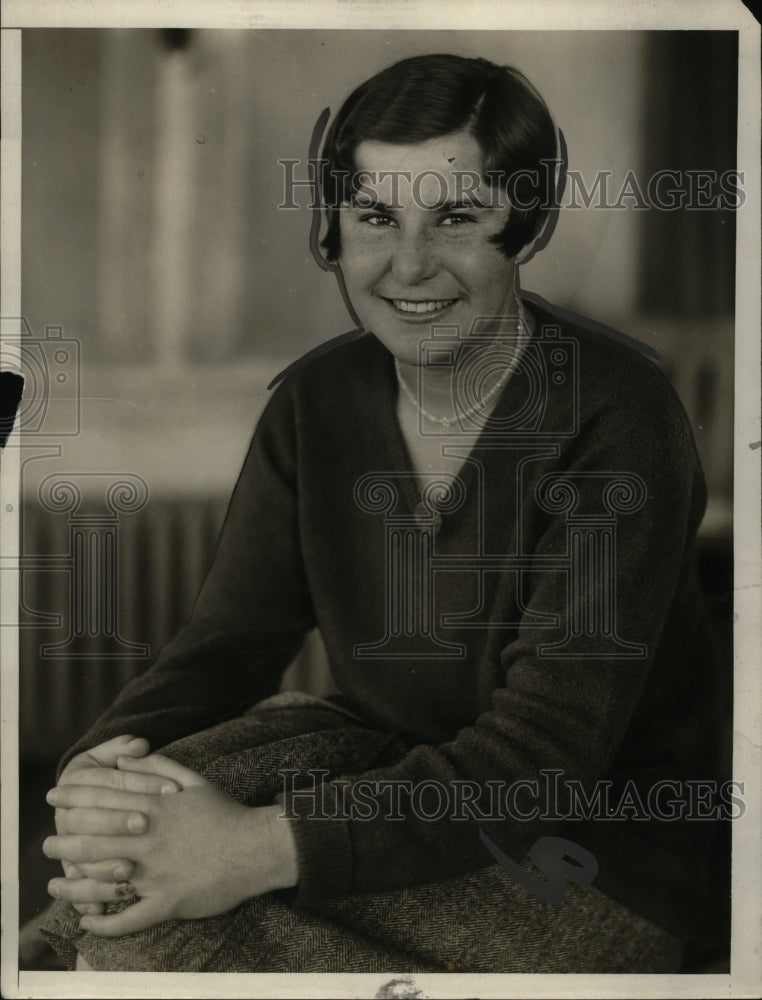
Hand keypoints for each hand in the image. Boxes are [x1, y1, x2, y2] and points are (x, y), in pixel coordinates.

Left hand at [44, 754, 298, 936]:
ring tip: (54, 886)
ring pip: (104, 880)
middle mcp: (150, 839)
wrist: (257, 847)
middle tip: (45, 846)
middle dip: (64, 841)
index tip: (53, 797)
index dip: (74, 797)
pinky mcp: (168, 901)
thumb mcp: (194, 780)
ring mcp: (157, 872)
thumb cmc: (226, 812)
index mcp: (154, 807)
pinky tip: (88, 923)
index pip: (103, 798)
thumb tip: (123, 759)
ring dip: (74, 885)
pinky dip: (105, 924)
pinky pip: (129, 918)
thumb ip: (156, 767)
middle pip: (94, 839)